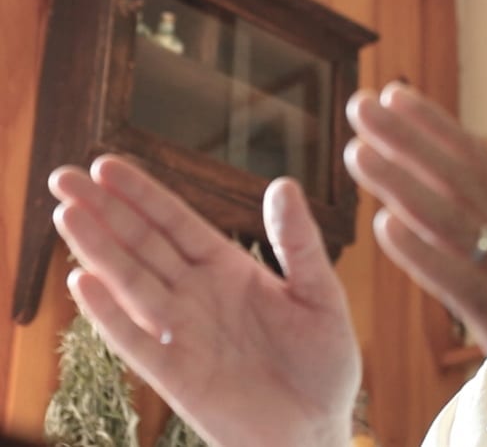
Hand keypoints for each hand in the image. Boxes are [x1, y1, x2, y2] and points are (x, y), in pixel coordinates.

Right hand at [49, 155, 359, 446]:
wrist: (319, 428)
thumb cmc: (322, 362)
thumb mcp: (320, 293)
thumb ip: (299, 242)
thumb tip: (284, 183)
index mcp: (229, 270)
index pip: (176, 223)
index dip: (143, 195)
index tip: (107, 164)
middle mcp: (197, 296)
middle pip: (143, 245)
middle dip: (104, 211)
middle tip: (64, 176)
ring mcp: (183, 334)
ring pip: (133, 284)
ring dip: (100, 251)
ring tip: (68, 214)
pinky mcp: (177, 376)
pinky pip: (137, 340)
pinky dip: (111, 314)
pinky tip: (84, 283)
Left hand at [344, 83, 486, 443]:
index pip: (482, 164)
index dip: (437, 128)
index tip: (398, 95)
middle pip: (463, 179)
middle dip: (409, 138)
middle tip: (362, 102)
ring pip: (455, 220)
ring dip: (403, 182)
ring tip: (357, 150)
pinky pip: (462, 282)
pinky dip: (424, 252)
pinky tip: (384, 227)